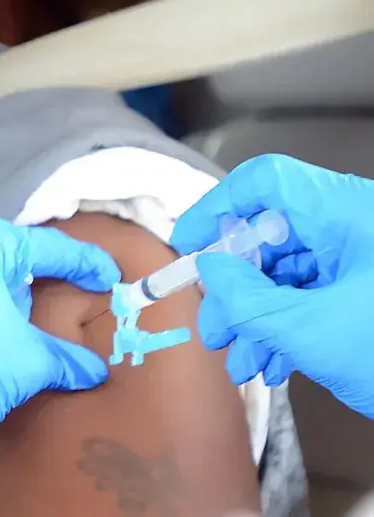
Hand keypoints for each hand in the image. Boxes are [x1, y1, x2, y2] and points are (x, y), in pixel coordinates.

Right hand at [171, 154, 373, 417]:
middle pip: (269, 235)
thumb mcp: (312, 330)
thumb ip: (247, 298)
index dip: (217, 207)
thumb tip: (209, 269)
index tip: (189, 244)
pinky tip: (271, 362)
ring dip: (254, 318)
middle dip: (233, 287)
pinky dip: (282, 327)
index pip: (265, 182)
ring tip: (240, 360)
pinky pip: (308, 295)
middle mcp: (351, 227)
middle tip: (213, 326)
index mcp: (344, 214)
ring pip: (285, 273)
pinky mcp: (365, 290)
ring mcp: (360, 260)